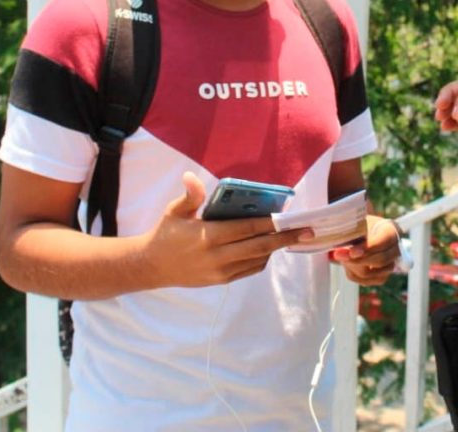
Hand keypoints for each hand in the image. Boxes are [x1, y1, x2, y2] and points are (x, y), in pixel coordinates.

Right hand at [145, 172, 311, 286]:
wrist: (150, 266)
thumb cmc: (165, 233)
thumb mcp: (175, 211)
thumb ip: (190, 195)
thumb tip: (191, 176)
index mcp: (209, 237)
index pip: (247, 229)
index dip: (270, 223)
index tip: (288, 218)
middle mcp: (218, 257)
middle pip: (260, 248)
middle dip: (285, 239)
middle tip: (307, 231)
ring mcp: (220, 272)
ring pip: (257, 260)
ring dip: (274, 248)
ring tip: (290, 236)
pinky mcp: (220, 281)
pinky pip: (249, 270)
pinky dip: (261, 259)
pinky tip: (267, 248)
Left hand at [329, 215, 399, 285]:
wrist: (363, 233)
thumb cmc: (360, 226)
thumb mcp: (357, 225)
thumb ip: (351, 234)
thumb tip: (338, 250)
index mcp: (391, 231)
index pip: (382, 243)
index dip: (367, 249)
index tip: (351, 252)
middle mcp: (395, 250)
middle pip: (380, 260)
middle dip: (357, 260)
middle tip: (338, 255)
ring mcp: (390, 265)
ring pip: (370, 273)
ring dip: (352, 266)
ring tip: (341, 255)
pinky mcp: (381, 277)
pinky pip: (365, 281)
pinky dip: (352, 273)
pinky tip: (346, 263)